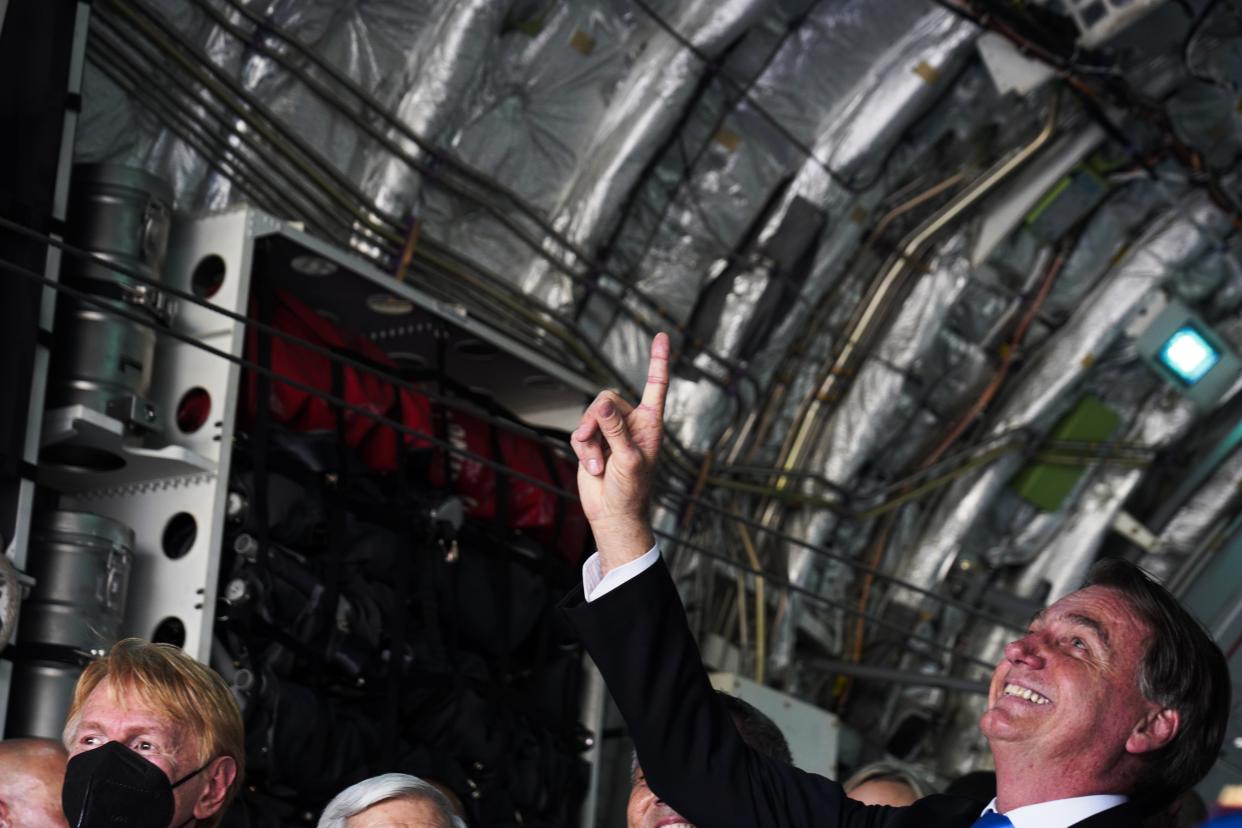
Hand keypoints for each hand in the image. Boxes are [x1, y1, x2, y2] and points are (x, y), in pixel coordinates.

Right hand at [570, 333, 669, 572]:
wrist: (612, 513)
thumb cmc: (631, 491)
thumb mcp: (628, 459)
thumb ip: (616, 429)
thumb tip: (604, 403)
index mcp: (650, 424)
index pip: (656, 386)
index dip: (658, 361)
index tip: (662, 336)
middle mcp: (631, 423)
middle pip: (607, 399)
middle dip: (597, 420)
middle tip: (596, 442)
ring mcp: (611, 432)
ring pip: (591, 415)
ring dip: (589, 441)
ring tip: (598, 463)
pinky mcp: (593, 442)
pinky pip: (580, 432)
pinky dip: (583, 450)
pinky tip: (593, 466)